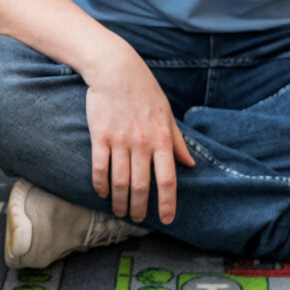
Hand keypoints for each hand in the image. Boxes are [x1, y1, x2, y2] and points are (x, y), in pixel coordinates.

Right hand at [84, 46, 193, 225]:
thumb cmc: (145, 91)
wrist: (116, 69)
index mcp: (162, 139)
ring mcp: (120, 140)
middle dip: (139, 208)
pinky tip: (103, 193)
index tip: (166, 220)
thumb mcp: (167, 114)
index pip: (167, 179)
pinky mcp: (100, 136)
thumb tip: (190, 164)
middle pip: (141, 186)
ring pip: (120, 182)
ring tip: (120, 212)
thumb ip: (178, 141)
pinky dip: (101, 185)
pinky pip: (100, 168)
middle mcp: (142, 143)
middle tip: (137, 219)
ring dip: (120, 202)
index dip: (167, 203)